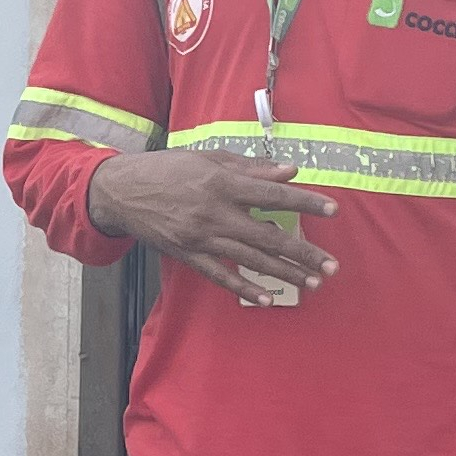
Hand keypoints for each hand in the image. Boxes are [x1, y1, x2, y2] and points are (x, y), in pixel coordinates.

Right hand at [85, 150, 340, 304]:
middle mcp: (215, 212)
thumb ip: (251, 168)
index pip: (273, 195)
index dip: (305, 202)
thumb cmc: (168, 169)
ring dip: (284, 273)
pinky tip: (268, 297)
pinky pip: (221, 275)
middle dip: (304, 253)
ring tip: (312, 282)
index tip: (333, 210)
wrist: (122, 190)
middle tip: (331, 266)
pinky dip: (245, 287)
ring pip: (251, 259)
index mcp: (222, 183)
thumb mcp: (209, 158)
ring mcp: (201, 237)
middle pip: (269, 236)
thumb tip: (289, 172)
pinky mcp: (188, 255)